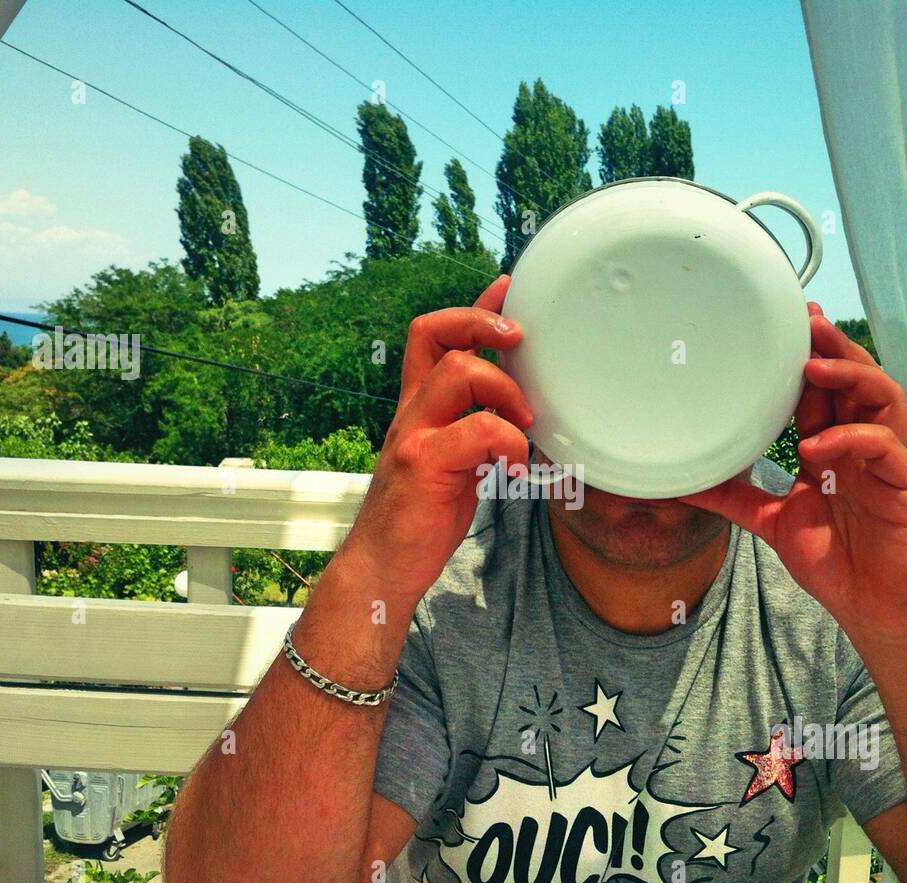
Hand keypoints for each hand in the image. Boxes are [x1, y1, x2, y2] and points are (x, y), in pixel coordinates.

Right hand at [337, 275, 531, 604]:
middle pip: (434, 331)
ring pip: (460, 371)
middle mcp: (410, 411)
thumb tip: (520, 415)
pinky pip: (478, 429)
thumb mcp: (453, 463)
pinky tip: (513, 470)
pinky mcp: (423, 463)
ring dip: (506, 390)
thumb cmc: (420, 520)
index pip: (433, 335)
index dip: (473, 306)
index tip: (507, 289)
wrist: (382, 569)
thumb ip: (475, 431)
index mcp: (418, 408)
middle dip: (484, 322)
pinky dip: (509, 444)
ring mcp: (413, 434)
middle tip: (521, 342)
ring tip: (524, 424)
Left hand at [680, 304, 906, 642]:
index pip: (824, 390)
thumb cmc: (836, 563)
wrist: (877, 610)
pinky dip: (851, 437)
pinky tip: (817, 445)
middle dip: (832, 347)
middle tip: (804, 323)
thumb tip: (678, 485)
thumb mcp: (771, 522)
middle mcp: (863, 447)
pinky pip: (884, 445)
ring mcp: (887, 463)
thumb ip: (733, 498)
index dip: (807, 356)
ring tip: (811, 369)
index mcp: (834, 448)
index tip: (782, 326)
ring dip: (849, 376)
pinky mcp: (906, 485)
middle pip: (857, 378)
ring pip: (883, 397)